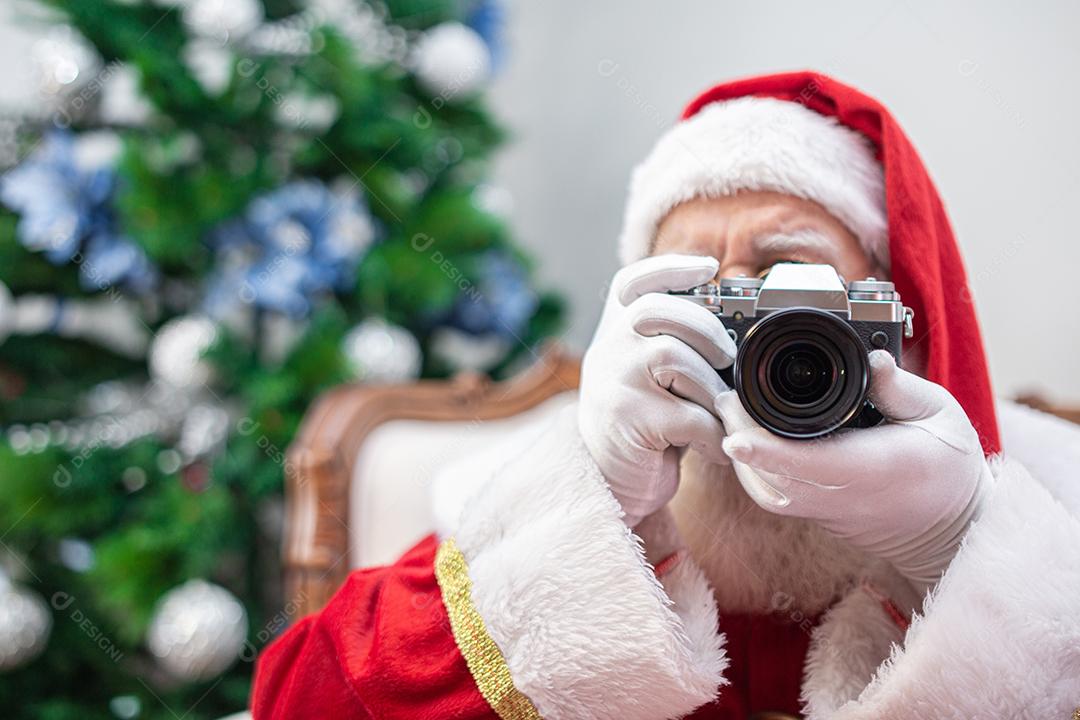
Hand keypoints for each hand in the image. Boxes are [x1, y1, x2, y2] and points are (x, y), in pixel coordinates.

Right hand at [579, 254, 735, 526]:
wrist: (609, 481)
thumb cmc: (643, 426)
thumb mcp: (647, 376)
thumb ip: (671, 345)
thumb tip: (736, 327)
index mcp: (613, 334)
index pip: (632, 283)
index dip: (670, 267)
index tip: (708, 267)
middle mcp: (606, 349)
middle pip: (659, 311)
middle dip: (706, 330)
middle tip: (725, 359)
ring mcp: (613, 381)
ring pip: (677, 359)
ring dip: (711, 391)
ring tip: (714, 416)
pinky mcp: (628, 419)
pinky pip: (690, 415)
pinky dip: (712, 434)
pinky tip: (710, 447)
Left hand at [715, 350, 991, 591]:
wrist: (951, 529)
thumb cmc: (949, 467)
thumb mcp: (941, 416)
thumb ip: (902, 388)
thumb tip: (873, 357)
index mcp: (873, 469)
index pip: (810, 463)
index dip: (768, 450)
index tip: (735, 435)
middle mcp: (842, 496)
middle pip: (774, 475)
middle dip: (741, 436)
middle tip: (725, 396)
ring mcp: (825, 511)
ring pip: (766, 490)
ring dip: (741, 454)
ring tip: (730, 412)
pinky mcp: (816, 516)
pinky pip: (772, 498)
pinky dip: (752, 471)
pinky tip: (745, 441)